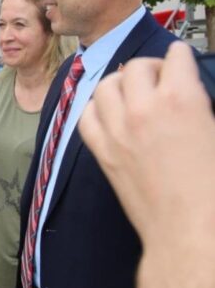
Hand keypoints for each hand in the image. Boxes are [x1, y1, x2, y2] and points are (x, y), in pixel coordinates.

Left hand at [79, 42, 214, 243]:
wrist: (189, 230)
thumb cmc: (213, 189)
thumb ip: (200, 106)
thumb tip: (191, 99)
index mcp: (182, 99)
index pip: (175, 56)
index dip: (181, 57)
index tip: (180, 61)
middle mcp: (143, 108)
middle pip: (135, 67)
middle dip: (150, 68)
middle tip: (160, 78)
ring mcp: (117, 130)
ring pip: (105, 87)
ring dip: (120, 84)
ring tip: (132, 93)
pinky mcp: (101, 152)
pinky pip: (86, 116)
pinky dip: (96, 109)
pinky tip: (108, 114)